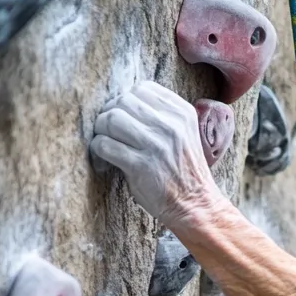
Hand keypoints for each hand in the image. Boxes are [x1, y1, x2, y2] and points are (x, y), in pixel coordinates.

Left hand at [90, 81, 220, 227]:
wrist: (196, 206)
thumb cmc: (185, 173)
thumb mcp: (184, 135)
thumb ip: (163, 117)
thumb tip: (125, 104)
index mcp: (182, 113)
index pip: (142, 89)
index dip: (127, 100)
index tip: (124, 116)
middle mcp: (171, 126)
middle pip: (123, 101)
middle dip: (110, 114)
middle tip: (109, 131)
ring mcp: (156, 145)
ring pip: (111, 119)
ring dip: (101, 131)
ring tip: (105, 142)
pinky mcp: (141, 166)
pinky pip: (105, 145)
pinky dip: (99, 149)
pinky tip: (104, 157)